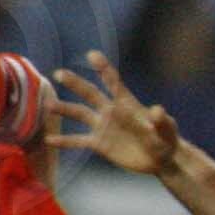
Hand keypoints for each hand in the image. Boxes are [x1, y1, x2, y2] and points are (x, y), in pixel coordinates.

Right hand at [48, 53, 181, 176]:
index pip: (114, 83)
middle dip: (75, 83)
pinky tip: (49, 140)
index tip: (92, 54)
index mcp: (127, 104)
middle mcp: (111, 111)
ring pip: (80, 114)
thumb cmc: (166, 140)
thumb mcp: (167, 131)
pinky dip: (64, 141)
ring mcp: (103, 127)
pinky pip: (79, 141)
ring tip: (47, 105)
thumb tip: (159, 110)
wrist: (160, 159)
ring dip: (64, 109)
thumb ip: (162, 121)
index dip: (104, 69)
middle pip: (90, 94)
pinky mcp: (99, 144)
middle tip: (59, 73)